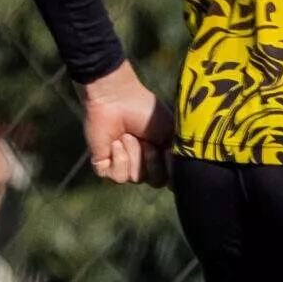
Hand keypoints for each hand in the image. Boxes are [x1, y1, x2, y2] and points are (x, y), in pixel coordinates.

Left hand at [82, 64, 172, 186]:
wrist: (118, 100)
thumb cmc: (147, 112)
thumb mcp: (172, 133)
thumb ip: (178, 156)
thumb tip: (179, 178)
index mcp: (160, 157)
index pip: (169, 178)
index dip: (170, 167)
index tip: (167, 149)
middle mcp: (142, 164)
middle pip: (155, 181)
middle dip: (152, 160)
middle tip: (146, 139)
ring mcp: (122, 166)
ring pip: (136, 178)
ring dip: (135, 155)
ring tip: (128, 136)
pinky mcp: (103, 165)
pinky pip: (117, 177)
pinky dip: (120, 159)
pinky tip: (116, 143)